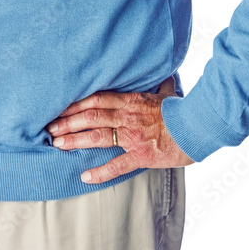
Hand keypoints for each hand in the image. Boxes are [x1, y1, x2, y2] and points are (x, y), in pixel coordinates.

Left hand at [45, 75, 195, 184]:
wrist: (199, 128)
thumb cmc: (182, 111)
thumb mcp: (168, 93)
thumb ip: (161, 83)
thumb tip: (164, 73)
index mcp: (131, 101)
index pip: (96, 99)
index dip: (75, 103)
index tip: (58, 107)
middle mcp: (128, 117)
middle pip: (91, 117)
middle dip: (67, 122)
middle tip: (49, 128)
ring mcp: (133, 137)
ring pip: (98, 137)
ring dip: (75, 141)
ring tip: (57, 145)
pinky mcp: (141, 155)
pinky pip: (117, 165)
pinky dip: (100, 172)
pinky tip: (84, 176)